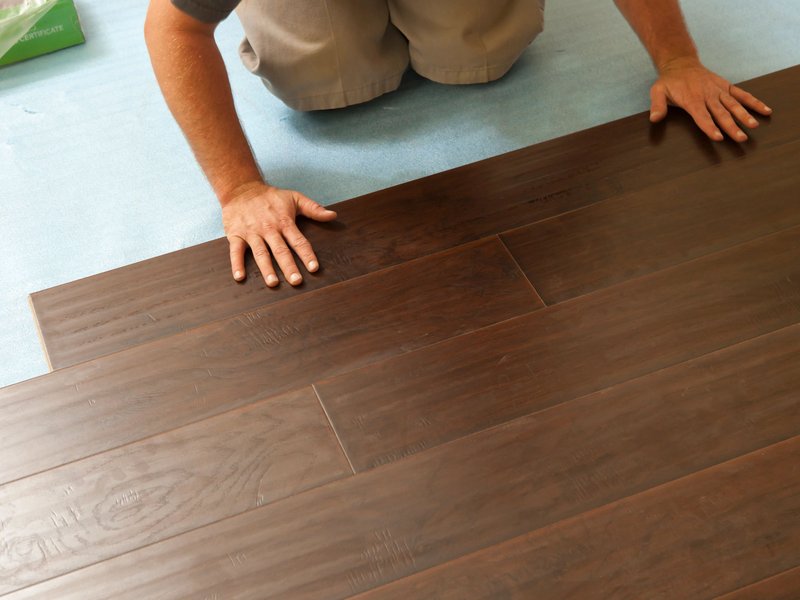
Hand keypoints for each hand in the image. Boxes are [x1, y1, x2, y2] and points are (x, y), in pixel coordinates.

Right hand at [221, 182, 336, 286]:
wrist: (241, 189)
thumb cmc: (271, 197)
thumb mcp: (294, 198)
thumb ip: (314, 208)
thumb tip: (333, 215)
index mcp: (284, 222)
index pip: (298, 241)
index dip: (307, 254)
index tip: (314, 268)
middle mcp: (269, 229)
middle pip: (280, 250)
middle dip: (289, 266)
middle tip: (296, 281)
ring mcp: (251, 232)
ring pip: (260, 253)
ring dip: (266, 268)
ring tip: (273, 283)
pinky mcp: (236, 235)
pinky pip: (235, 251)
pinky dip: (236, 264)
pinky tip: (239, 277)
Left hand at [649, 57, 771, 141]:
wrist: (681, 64)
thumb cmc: (669, 82)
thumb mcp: (657, 92)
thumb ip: (657, 105)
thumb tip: (654, 118)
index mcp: (692, 99)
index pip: (702, 116)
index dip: (710, 127)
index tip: (718, 137)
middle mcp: (708, 95)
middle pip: (721, 113)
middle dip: (731, 126)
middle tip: (740, 138)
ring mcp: (719, 91)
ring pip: (733, 105)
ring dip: (744, 115)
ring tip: (753, 126)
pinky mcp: (726, 87)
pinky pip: (742, 95)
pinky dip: (753, 102)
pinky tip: (765, 111)